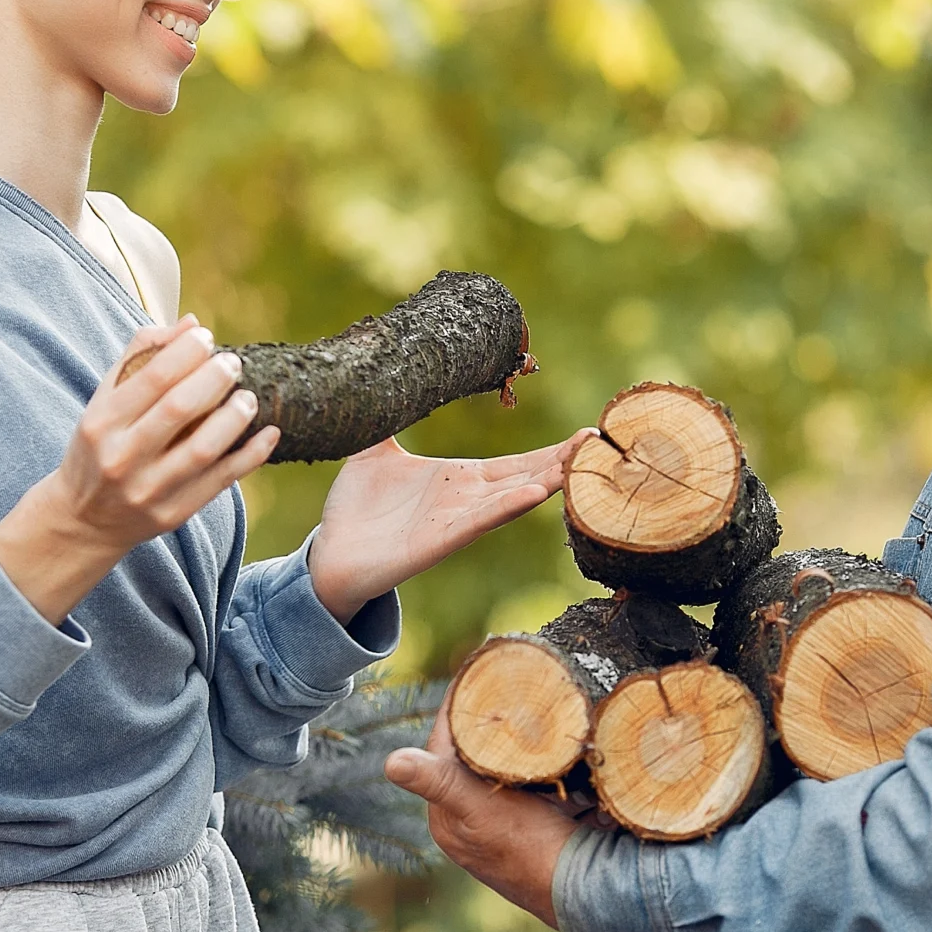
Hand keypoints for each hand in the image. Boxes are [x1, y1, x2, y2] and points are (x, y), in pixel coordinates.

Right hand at [0, 317, 279, 621]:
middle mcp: (122, 457)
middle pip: (180, 409)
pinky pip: (221, 481)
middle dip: (215, 378)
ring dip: (235, 417)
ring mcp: (148, 490)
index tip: (206, 338)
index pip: (152, 377)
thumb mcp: (104, 401)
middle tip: (233, 364)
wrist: (83, 520)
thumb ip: (140, 357)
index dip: (187, 350)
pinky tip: (270, 433)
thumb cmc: (99, 446)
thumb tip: (191, 323)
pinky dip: (251, 455)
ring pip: (203, 448)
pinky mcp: (173, 514)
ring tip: (248, 397)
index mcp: (101, 422)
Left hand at [306, 430, 591, 621]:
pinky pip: (477, 521)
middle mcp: (467, 501)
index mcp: (460, 479)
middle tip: (601, 440)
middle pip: (527, 476)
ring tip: (580, 464)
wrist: (330, 555)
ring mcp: (456, 522)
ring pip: (511, 498)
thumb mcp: (374, 452)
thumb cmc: (356, 510)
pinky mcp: (437, 541)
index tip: (588, 432)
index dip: (553, 450)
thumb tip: (385, 376)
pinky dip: (506, 506)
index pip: (518, 462)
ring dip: (546, 482)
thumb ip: (386, 419)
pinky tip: (534, 493)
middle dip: (564, 461)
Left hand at [386, 701, 578, 927]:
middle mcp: (470, 819)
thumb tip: (391, 763)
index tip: (473, 672)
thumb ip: (439, 783)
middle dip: (487, 721)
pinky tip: (556, 742)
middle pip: (473, 754)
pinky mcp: (539, 821)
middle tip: (507, 683)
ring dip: (517, 739)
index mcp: (446, 816)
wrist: (584, 890)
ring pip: (504, 765)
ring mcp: (505, 821)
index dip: (456, 709)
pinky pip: (534, 780)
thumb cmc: (529, 851)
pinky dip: (542, 761)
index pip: (442, 746)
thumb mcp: (480, 810)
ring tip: (531, 703)